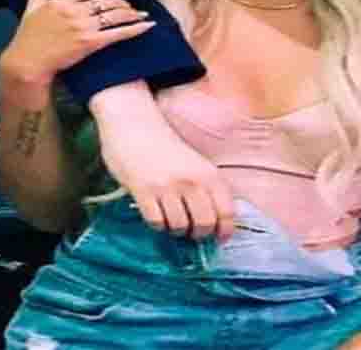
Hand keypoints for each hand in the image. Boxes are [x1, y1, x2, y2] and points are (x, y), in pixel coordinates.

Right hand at [0, 0, 154, 86]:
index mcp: (61, 0)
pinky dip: (135, 29)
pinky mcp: (90, 43)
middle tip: (133, 6)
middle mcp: (74, 11)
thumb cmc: (28, 38)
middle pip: (107, 0)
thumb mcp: (31, 9)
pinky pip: (117, 33)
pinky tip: (147, 26)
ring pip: (115, 15)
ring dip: (133, 14)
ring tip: (144, 15)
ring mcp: (83, 27)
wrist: (27, 63)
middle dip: (123, 2)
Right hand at [90, 82, 236, 241]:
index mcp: (208, 172)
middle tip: (192, 231)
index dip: (226, 230)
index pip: (227, 210)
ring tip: (173, 223)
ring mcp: (167, 187)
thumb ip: (206, 186)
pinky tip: (157, 216)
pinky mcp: (143, 191)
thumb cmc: (165, 144)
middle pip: (204, 224)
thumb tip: (215, 219)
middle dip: (199, 234)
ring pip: (180, 227)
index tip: (221, 238)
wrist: (133, 123)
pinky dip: (158, 225)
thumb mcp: (195, 162)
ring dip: (177, 231)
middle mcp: (191, 181)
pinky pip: (156, 222)